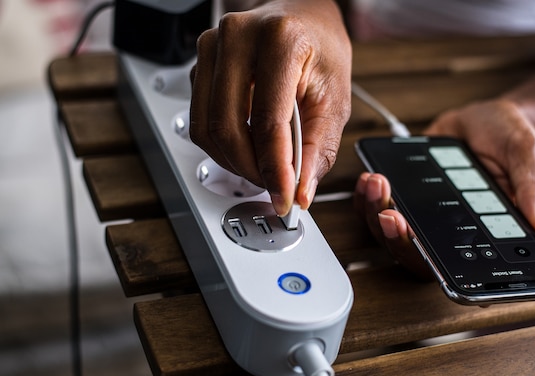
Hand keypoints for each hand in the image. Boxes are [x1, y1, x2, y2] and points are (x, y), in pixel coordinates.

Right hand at [189, 0, 351, 215]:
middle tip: (275, 187)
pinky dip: (223, 146)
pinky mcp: (199, 66)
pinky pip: (200, 120)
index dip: (275, 169)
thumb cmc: (320, 47)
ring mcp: (211, 49)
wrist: (301, 15)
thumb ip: (319, 147)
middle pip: (227, 128)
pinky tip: (249, 146)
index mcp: (279, 39)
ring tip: (263, 169)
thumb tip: (300, 189)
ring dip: (233, 162)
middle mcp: (236, 38)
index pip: (268, 121)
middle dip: (251, 171)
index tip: (285, 197)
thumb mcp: (334, 97)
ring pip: (206, 129)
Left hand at [354, 99, 534, 274]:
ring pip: (389, 232)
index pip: (454, 267)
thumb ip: (532, 188)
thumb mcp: (527, 154)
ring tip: (377, 185)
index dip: (431, 263)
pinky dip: (367, 197)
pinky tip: (369, 178)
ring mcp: (422, 215)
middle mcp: (447, 231)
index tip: (416, 239)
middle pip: (413, 253)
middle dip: (395, 237)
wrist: (482, 116)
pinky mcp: (402, 196)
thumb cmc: (508, 139)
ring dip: (376, 213)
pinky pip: (377, 206)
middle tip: (391, 213)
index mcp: (480, 234)